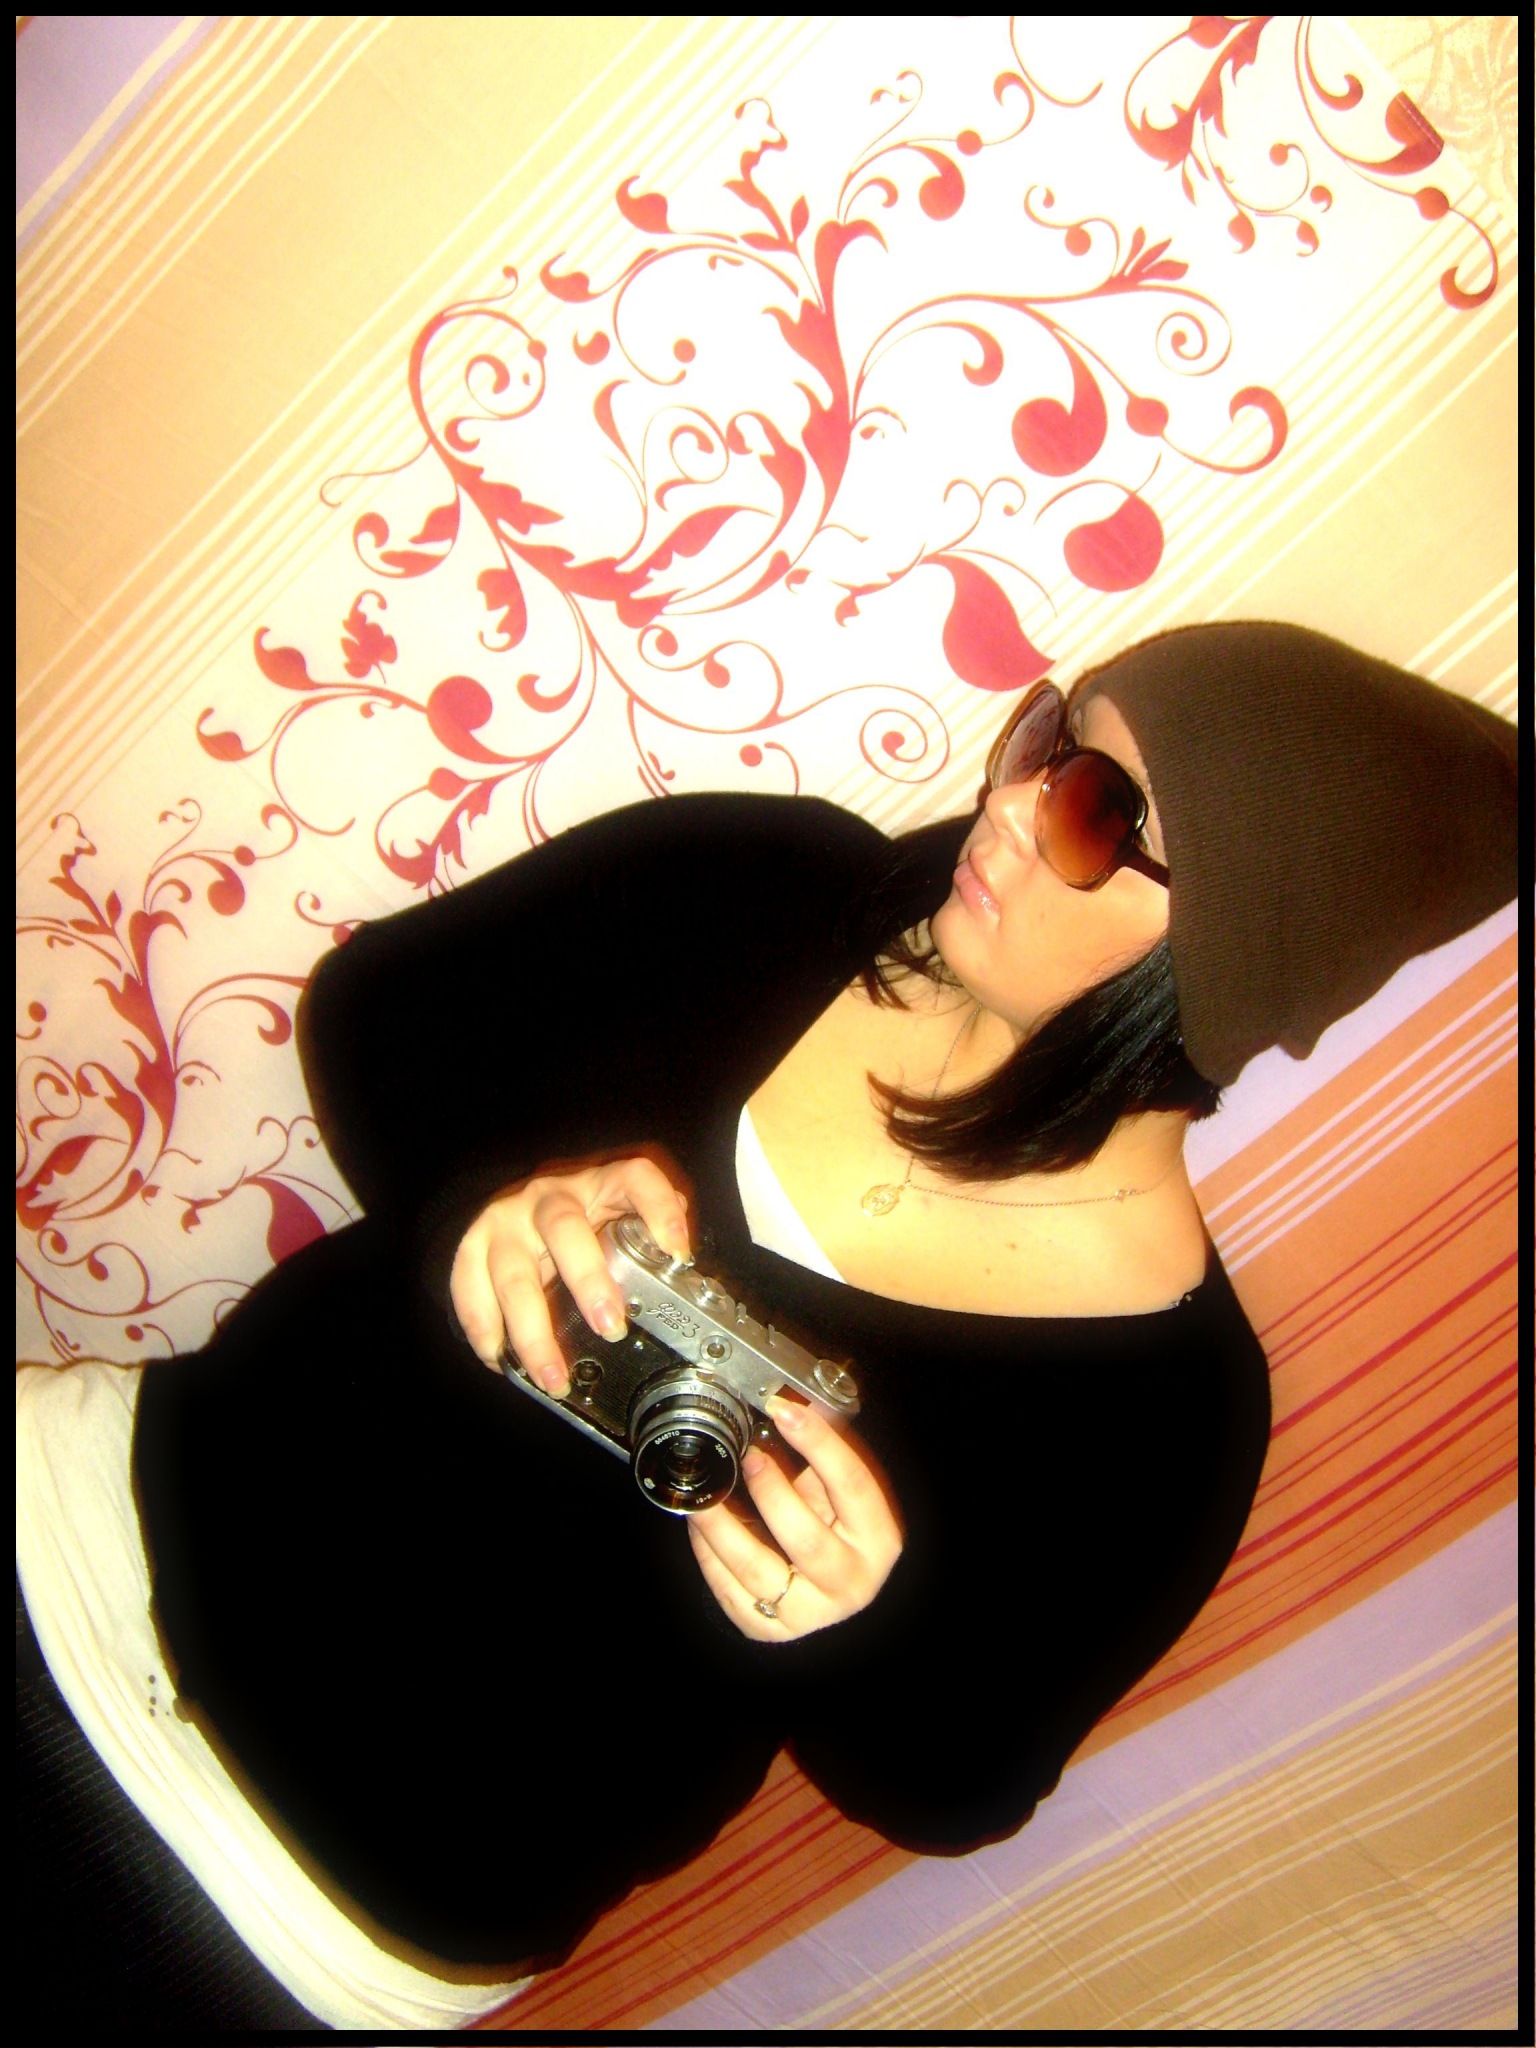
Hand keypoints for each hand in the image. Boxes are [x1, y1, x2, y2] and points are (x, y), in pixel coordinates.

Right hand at [450, 1152, 690, 1392]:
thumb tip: (680, 1261)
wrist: (514, 1209)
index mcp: (598, 1184)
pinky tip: (501, 1361)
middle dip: (587, 1280)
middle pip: (565, 1228)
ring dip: (533, 1330)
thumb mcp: (618, 1214)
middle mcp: (550, 1196)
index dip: (659, 1210)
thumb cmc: (581, 1220)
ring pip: (514, 1271)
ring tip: (554, 1375)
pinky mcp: (473, 1245)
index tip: (678, 1253)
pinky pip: (469, 1287)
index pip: (633, 1177)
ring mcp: (506, 1220)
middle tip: (610, 1326)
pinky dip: (484, 1329)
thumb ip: (649, 1231)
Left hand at [687, 1397, 903, 1639]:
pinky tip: (700, 1527)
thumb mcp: (844, 1500)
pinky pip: (731, 1592)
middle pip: (806, 1537)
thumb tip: (794, 1401)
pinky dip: (709, 1555)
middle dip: (770, 1491)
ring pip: (756, 1569)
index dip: (818, 1443)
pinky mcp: (773, 1630)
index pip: (853, 1486)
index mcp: (877, 1540)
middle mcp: (850, 1581)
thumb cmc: (842, 1538)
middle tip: (749, 1457)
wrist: (837, 1602)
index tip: (784, 1409)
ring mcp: (810, 1612)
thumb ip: (823, 1458)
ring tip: (705, 1494)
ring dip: (721, 1525)